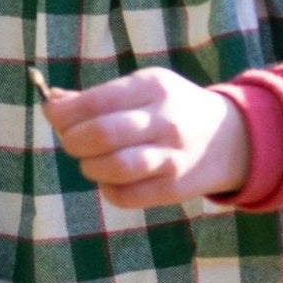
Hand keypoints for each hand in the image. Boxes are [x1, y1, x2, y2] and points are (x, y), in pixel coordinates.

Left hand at [41, 67, 250, 208]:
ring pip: (113, 167)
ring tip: (90, 161)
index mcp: (152, 87)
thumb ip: (97, 97)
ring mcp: (171, 157)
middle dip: (72, 140)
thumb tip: (52, 102)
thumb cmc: (171, 109)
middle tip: (72, 141)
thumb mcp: (143, 89)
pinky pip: (125, 196)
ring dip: (88, 166)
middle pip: (100, 135)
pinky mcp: (173, 188)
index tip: (54, 116)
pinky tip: (110, 179)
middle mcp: (164, 120)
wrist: (230, 138)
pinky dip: (107, 189)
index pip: (95, 101)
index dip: (64, 113)